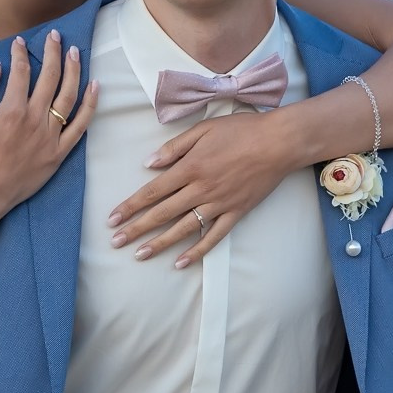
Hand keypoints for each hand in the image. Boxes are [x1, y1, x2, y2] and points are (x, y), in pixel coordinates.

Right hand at [0, 30, 96, 231]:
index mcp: (11, 110)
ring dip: (74, 70)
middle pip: (50, 77)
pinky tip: (95, 86)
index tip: (19, 42)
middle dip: (53, 52)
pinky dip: (90, 104)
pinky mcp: (60, 152)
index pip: (21, 72)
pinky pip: (81, 125)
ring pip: (69, 96)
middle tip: (55, 36)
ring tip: (75, 52)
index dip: (20, 53)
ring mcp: (51, 136)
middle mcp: (35, 119)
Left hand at [104, 111, 300, 267]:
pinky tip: (181, 262)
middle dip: (136, 228)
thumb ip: (174, 147)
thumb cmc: (241, 130)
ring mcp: (219, 204)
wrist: (280, 142)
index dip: (131, 206)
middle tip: (116, 242)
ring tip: (139, 255)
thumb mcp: (203, 129)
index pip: (152, 191)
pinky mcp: (237, 213)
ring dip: (160, 243)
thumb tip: (148, 163)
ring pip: (184, 228)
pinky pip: (214, 236)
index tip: (112, 218)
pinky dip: (197, 251)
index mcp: (190, 168)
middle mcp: (201, 189)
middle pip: (162, 213)